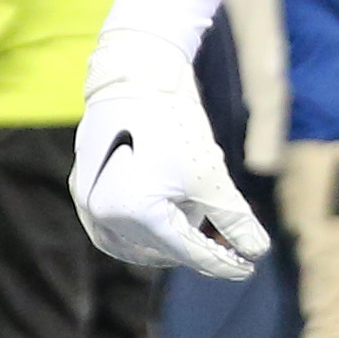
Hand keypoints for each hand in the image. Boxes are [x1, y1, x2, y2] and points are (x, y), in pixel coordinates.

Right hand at [72, 29, 265, 275]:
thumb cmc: (175, 119)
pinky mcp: (83, 188)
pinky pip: (115, 228)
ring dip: (170, 238)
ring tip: (203, 223)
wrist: (137, 70)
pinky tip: (168, 220)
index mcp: (132, 212)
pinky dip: (144, 229)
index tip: (248, 268)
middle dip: (198, 246)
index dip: (222, 262)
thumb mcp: (211, 174)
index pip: (185, 251)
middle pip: (161, 249)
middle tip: (234, 243)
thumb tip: (255, 251)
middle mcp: (103, 215)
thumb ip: (234, 218)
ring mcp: (87, 202)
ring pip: (137, 242)